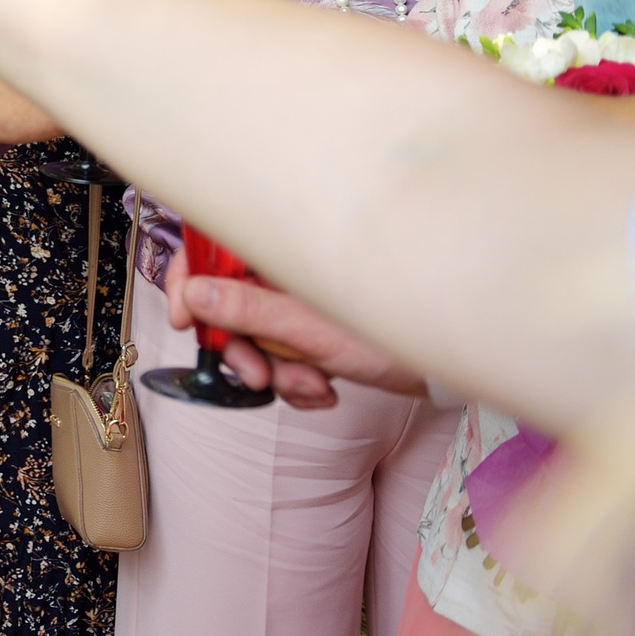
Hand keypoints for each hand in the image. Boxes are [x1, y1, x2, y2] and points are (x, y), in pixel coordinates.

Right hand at [165, 248, 424, 409]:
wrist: (448, 370)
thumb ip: (251, 311)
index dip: (188, 280)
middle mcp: (286, 275)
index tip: (186, 320)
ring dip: (274, 371)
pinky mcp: (311, 333)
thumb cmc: (395, 335)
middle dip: (239, 347)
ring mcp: (298, 305)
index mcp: (283, 254)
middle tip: (257, 374)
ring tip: (311, 383)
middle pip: (227, 303)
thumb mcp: (314, 329)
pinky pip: (279, 357)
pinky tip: (324, 388)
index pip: (213, 247)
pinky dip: (294, 380)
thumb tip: (194, 295)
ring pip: (253, 338)